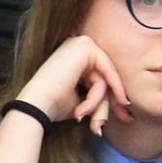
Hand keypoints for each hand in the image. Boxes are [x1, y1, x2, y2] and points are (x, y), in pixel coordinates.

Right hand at [16, 35, 131, 135]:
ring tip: (91, 120)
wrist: (36, 104)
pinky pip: (106, 72)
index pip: (101, 76)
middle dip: (111, 101)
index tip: (125, 117)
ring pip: (105, 77)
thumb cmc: (53, 105)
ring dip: (100, 102)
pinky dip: (99, 93)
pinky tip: (87, 108)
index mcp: (74, 57)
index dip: (111, 97)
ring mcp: (81, 43)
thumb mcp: (83, 101)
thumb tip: (125, 107)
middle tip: (123, 119)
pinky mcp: (85, 46)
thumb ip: (100, 96)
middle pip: (105, 76)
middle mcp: (77, 45)